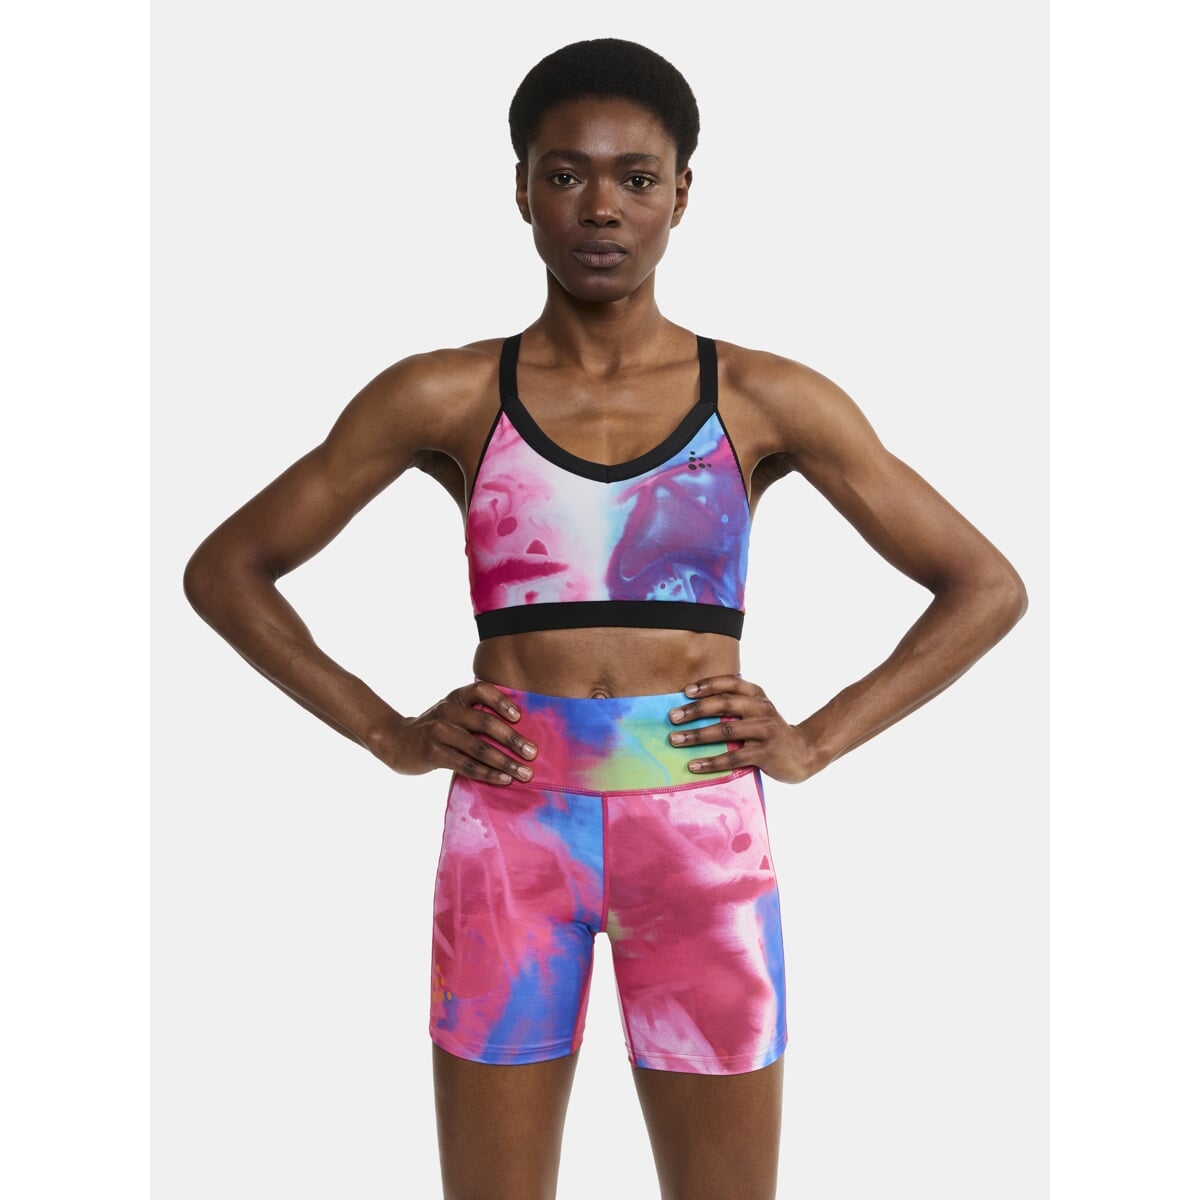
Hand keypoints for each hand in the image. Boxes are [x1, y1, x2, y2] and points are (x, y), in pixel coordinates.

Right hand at [379, 681, 537, 783]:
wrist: (397, 742)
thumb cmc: (437, 728)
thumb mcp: (453, 713)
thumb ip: (477, 714)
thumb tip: (521, 729)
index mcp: (457, 697)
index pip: (482, 690)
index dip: (502, 701)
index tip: (520, 717)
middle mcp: (448, 711)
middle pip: (485, 723)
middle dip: (512, 739)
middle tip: (532, 753)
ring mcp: (439, 732)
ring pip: (479, 748)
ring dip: (505, 761)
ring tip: (524, 773)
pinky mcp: (433, 753)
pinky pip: (466, 765)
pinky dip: (488, 773)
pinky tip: (504, 779)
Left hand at [667, 676, 817, 783]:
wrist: (804, 752)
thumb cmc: (771, 731)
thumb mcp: (758, 711)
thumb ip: (735, 705)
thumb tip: (694, 704)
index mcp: (757, 695)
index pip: (731, 683)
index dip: (708, 684)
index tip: (685, 691)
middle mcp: (761, 709)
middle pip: (724, 704)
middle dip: (695, 710)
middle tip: (672, 717)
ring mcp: (765, 731)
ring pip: (726, 731)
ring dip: (697, 736)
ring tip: (675, 740)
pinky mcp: (765, 753)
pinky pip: (733, 757)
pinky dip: (711, 762)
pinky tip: (694, 766)